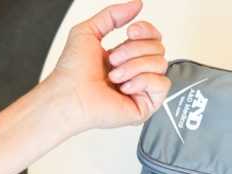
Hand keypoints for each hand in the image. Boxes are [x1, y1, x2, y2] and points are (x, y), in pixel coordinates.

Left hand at [46, 0, 169, 130]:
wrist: (69, 96)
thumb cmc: (72, 72)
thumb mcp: (88, 30)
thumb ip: (112, 14)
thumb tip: (136, 5)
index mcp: (124, 56)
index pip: (152, 37)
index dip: (146, 30)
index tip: (130, 31)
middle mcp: (134, 72)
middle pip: (158, 48)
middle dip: (133, 50)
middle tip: (113, 60)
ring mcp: (140, 89)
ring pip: (160, 64)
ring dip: (134, 66)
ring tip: (114, 76)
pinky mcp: (145, 105)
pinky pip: (162, 84)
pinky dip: (142, 81)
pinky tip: (124, 88)